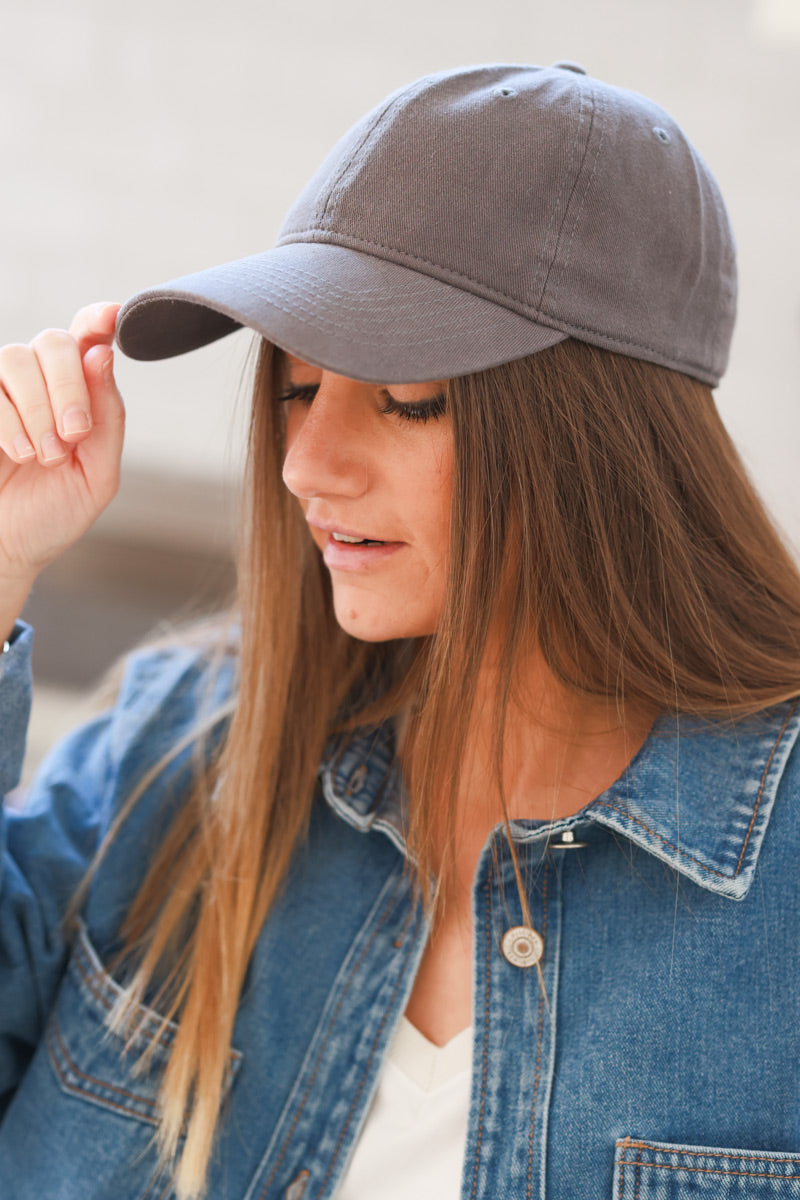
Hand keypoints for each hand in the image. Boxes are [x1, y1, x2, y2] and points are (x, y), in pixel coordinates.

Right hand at [0, 302, 124, 591]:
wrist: (4, 550)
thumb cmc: (52, 514)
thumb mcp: (96, 475)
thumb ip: (107, 419)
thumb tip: (104, 354)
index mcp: (79, 394)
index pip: (89, 339)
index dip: (99, 319)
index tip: (110, 316)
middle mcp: (38, 382)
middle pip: (54, 341)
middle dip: (68, 386)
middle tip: (73, 434)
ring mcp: (0, 390)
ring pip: (16, 358)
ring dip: (37, 407)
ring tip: (45, 455)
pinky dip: (8, 417)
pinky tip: (19, 452)